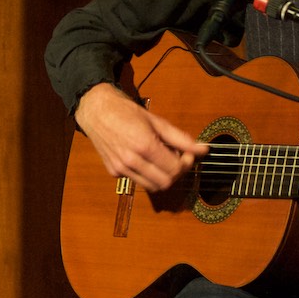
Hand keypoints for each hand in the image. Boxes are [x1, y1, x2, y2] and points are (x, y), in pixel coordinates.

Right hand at [75, 82, 210, 193]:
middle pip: (165, 183)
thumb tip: (202, 149)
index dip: (186, 164)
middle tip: (177, 159)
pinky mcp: (113, 171)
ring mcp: (121, 168)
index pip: (174, 169)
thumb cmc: (125, 111)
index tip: (187, 154)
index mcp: (145, 145)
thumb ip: (181, 138)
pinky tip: (144, 158)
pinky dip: (146, 174)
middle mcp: (132, 160)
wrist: (96, 110)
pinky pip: (137, 180)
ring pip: (151, 186)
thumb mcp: (156, 121)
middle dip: (175, 173)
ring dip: (161, 176)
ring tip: (161, 159)